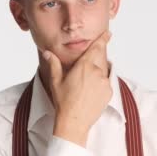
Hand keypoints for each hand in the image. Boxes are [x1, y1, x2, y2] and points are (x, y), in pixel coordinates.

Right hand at [43, 29, 112, 146]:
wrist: (74, 122)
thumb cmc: (63, 102)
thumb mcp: (56, 81)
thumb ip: (54, 64)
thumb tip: (47, 52)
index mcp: (84, 66)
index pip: (97, 48)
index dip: (103, 39)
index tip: (108, 33)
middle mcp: (97, 72)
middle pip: (100, 60)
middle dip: (95, 61)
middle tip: (86, 69)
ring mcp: (104, 82)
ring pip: (102, 72)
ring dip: (96, 74)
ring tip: (85, 85)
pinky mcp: (108, 92)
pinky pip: (106, 83)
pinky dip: (100, 84)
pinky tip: (89, 92)